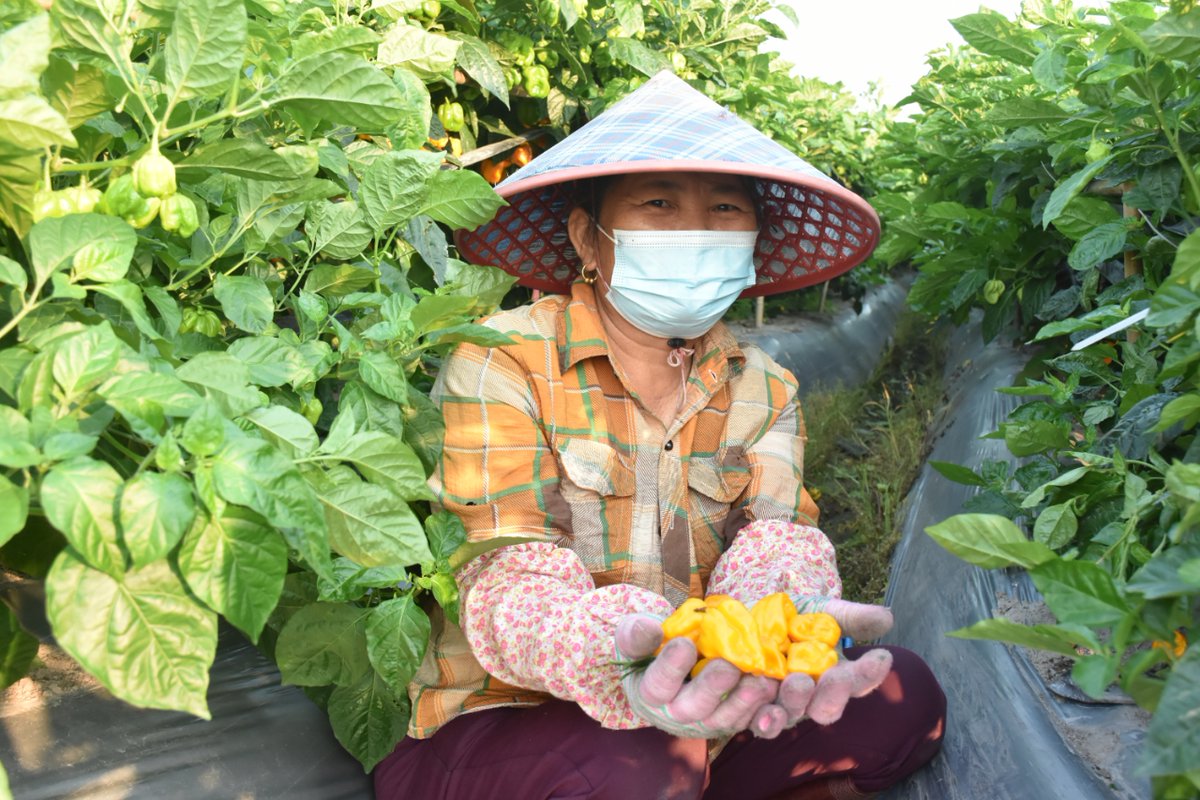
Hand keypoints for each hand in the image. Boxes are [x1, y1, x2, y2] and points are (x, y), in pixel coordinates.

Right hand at [615, 614, 778, 738]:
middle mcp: (677, 713)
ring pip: (725, 719)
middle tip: (729, 667)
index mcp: (650, 693)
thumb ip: (637, 634)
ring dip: (745, 702)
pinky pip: (748, 722)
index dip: (670, 666)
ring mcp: (706, 721)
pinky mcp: (731, 721)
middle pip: (695, 708)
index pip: (658, 684)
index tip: (684, 644)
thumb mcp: (635, 638)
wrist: (669, 670)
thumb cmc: (651, 650)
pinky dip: (765, 711)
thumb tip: (648, 627)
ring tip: (761, 680)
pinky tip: (776, 690)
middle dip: (713, 688)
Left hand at [745, 598, 894, 738]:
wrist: (746, 616)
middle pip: (825, 708)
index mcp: (834, 677)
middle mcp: (810, 698)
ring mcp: (780, 706)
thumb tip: (886, 618)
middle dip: (828, 696)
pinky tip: (756, 708)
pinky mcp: (749, 709)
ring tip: (791, 686)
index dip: (868, 673)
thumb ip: (850, 617)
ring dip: (791, 706)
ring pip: (789, 717)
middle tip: (823, 677)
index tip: (880, 658)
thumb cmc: (793, 617)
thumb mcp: (821, 611)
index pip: (857, 682)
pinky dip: (756, 715)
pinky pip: (752, 720)